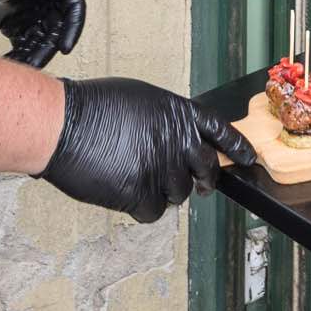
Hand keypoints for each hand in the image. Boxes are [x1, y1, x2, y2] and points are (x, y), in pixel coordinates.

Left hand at [0, 0, 86, 67]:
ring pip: (40, 43)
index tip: (64, 48)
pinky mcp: (16, 26)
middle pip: (56, 32)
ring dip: (32, 57)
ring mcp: (31, 16)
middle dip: (46, 50)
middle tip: (33, 65)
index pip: (72, 8)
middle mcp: (46, 2)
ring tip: (17, 68)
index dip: (73, 29)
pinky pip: (23, 46)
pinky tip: (8, 63)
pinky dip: (18, 56)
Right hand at [40, 77, 256, 222]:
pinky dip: (142, 207)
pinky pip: (154, 211)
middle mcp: (176, 140)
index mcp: (178, 113)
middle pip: (206, 168)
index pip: (219, 131)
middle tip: (200, 186)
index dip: (236, 147)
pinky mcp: (141, 193)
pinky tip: (128, 193)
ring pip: (179, 193)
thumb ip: (168, 120)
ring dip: (164, 191)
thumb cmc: (93, 107)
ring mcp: (161, 168)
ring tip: (140, 177)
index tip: (247, 159)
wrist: (62, 124)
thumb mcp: (142, 100)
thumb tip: (179, 138)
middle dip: (205, 180)